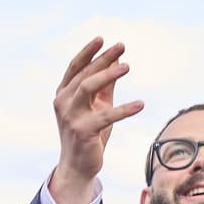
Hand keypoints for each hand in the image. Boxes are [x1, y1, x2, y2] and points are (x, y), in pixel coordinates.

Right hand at [49, 35, 145, 203]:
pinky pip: (105, 116)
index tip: (103, 38)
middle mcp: (63, 102)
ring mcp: (71, 116)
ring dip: (108, 75)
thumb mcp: (98, 105)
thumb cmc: (89, 132)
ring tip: (127, 67)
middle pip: (84, 74)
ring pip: (88, 87)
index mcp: (64, 94)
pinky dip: (124, 110)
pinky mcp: (82, 131)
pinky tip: (140, 104)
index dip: (88, 52)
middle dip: (103, 58)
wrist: (79, 165)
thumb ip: (106, 84)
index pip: (75, 67)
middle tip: (121, 46)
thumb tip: (117, 58)